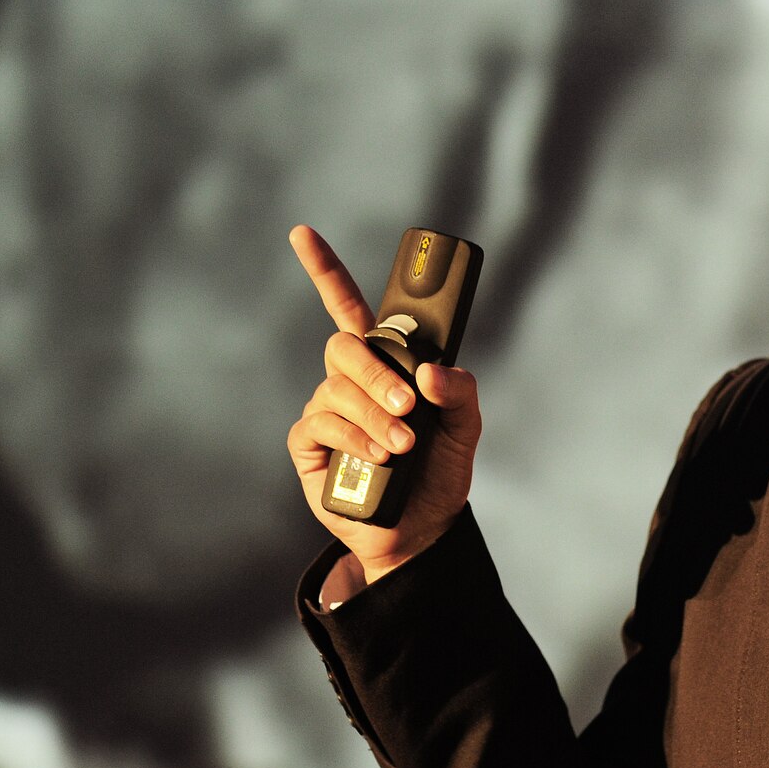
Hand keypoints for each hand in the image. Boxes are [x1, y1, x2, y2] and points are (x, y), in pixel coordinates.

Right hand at [284, 224, 481, 582]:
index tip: (302, 234)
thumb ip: (462, 393)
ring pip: (337, 389)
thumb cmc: (439, 476)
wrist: (420, 533)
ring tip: (402, 447)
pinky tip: (379, 457)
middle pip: (344, 347)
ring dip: (374, 414)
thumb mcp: (466, 430)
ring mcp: (327, 413)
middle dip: (376, 373)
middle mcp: (351, 382)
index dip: (324, 270)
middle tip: (409, 406)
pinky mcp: (309, 446)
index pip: (348, 307)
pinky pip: (322, 424)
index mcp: (384, 365)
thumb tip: (431, 372)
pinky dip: (355, 437)